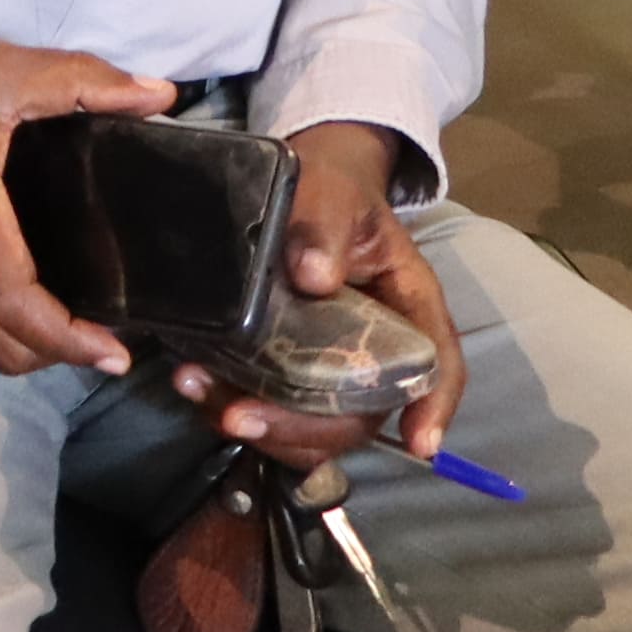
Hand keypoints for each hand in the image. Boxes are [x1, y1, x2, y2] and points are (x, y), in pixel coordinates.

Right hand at [0, 30, 171, 380]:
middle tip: (100, 337)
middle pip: (3, 346)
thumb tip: (160, 95)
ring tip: (60, 328)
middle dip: (58, 355)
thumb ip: (83, 81)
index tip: (116, 352)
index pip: (21, 309)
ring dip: (21, 348)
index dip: (72, 342)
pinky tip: (2, 308)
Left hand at [187, 123, 463, 465]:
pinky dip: (234, 406)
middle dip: (304, 428)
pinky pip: (275, 408)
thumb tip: (314, 276)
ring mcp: (333, 365)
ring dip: (262, 427)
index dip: (433, 404)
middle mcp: (379, 348)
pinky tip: (194, 385)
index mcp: (409, 305)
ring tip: (201, 395)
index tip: (419, 443)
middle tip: (241, 419)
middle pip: (363, 411)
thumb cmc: (330, 189)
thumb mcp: (331, 193)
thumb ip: (324, 224)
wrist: (301, 189)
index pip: (438, 363)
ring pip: (315, 424)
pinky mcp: (290, 369)